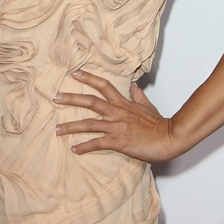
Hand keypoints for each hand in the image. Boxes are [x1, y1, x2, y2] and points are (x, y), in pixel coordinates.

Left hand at [53, 70, 177, 162]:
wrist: (168, 138)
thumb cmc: (158, 124)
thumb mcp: (147, 105)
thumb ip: (138, 95)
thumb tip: (133, 86)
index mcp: (123, 103)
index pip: (103, 86)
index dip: (88, 78)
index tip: (74, 74)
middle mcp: (117, 112)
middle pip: (90, 101)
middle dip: (71, 98)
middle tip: (55, 97)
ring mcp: (116, 127)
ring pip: (89, 124)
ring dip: (71, 127)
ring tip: (57, 129)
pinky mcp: (118, 141)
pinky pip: (97, 143)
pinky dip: (84, 146)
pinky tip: (75, 149)